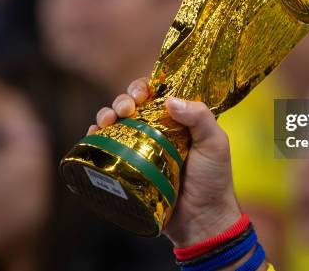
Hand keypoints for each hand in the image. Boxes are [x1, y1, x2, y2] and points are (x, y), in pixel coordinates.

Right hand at [90, 77, 241, 246]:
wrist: (201, 220)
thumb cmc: (213, 180)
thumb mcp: (215, 143)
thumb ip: (200, 117)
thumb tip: (169, 100)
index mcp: (179, 119)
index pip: (157, 93)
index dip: (145, 87)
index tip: (141, 93)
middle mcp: (158, 130)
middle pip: (132, 104)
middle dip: (123, 99)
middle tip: (125, 108)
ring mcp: (141, 148)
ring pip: (117, 122)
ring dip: (106, 114)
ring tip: (106, 121)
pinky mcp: (129, 168)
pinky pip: (107, 148)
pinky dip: (96, 137)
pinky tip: (93, 134)